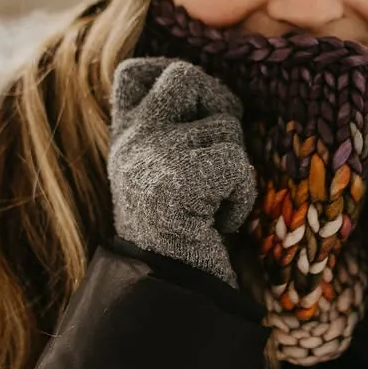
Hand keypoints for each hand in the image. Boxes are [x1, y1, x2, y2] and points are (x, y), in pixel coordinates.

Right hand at [107, 58, 257, 288]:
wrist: (166, 296)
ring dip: (236, 167)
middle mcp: (133, 141)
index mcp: (125, 138)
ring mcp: (152, 156)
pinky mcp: (179, 181)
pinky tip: (221, 223)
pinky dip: (242, 197)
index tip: (195, 105)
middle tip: (223, 146)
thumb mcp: (163, 175)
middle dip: (220, 102)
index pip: (134, 73)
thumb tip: (214, 91)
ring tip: (215, 204)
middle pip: (186, 76)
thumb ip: (171, 133)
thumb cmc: (180, 236)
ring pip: (225, 126)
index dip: (170, 72)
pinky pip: (237, 164)